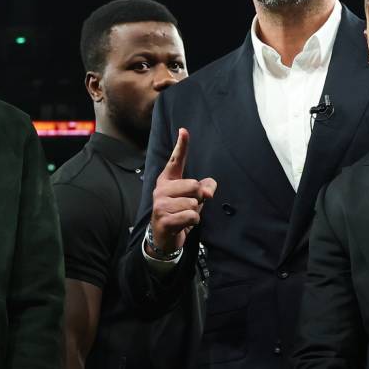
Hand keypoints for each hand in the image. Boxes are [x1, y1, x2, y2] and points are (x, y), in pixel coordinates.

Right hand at [147, 129, 216, 256]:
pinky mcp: (163, 219)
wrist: (164, 237)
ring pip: (193, 203)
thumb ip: (205, 188)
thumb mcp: (194, 198)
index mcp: (167, 180)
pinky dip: (193, 221)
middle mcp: (161, 189)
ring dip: (194, 212)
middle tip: (188, 206)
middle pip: (194, 185)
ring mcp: (160, 204)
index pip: (175, 160)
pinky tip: (183, 224)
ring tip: (183, 216)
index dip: (181, 145)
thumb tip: (208, 191)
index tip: (184, 130)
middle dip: (198, 198)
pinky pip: (191, 216)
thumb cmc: (180, 213)